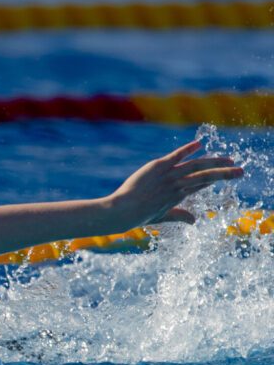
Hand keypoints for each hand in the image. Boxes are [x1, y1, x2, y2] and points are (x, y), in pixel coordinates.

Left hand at [107, 140, 242, 226]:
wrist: (123, 212)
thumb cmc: (138, 215)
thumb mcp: (161, 217)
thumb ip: (178, 216)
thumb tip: (194, 220)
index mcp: (178, 196)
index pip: (200, 184)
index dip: (214, 179)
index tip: (226, 174)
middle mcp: (177, 186)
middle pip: (205, 177)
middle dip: (224, 174)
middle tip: (241, 171)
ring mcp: (169, 176)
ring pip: (197, 167)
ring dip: (215, 162)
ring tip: (230, 160)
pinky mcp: (158, 167)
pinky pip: (175, 156)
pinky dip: (187, 150)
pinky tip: (199, 144)